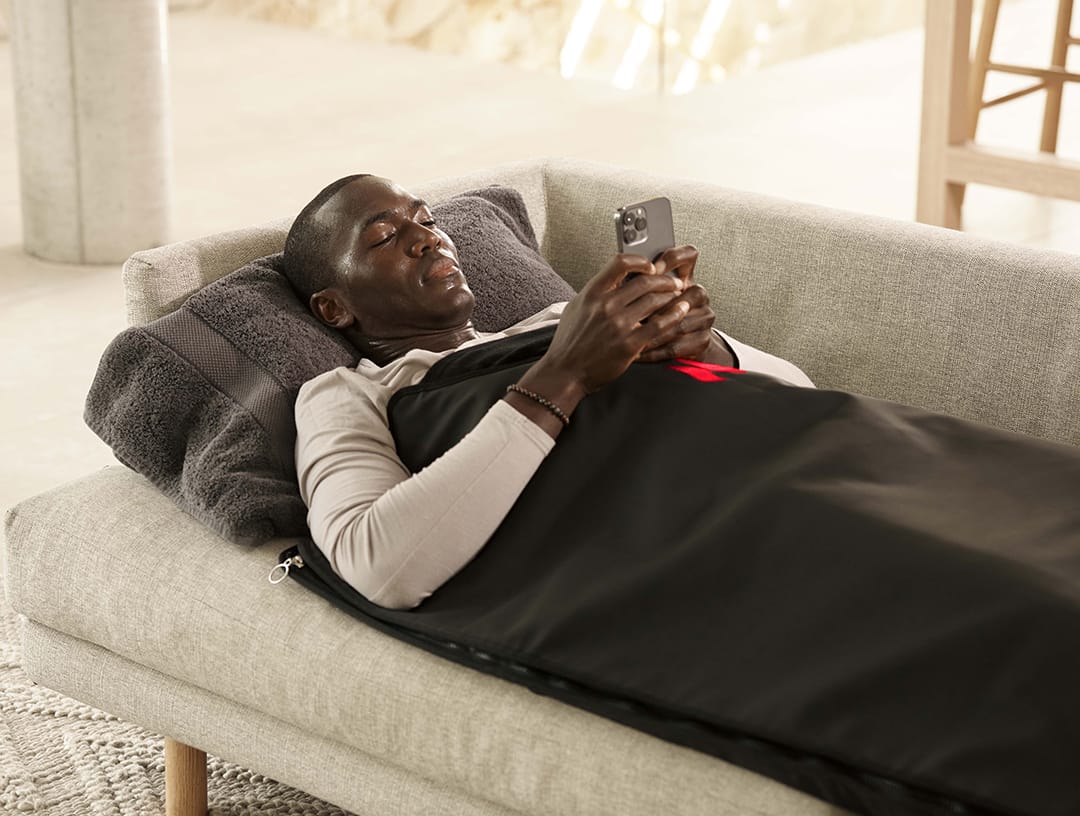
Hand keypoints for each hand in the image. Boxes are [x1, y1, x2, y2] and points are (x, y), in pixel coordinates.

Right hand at [523, 253, 688, 395]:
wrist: (565, 372)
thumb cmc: (569, 343)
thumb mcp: (576, 308)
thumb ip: (595, 292)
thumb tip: (613, 280)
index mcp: (592, 293)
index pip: (620, 263)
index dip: (640, 261)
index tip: (650, 266)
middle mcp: (606, 305)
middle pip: (645, 281)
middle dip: (665, 280)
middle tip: (673, 283)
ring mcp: (619, 324)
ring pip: (655, 300)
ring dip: (671, 296)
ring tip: (679, 296)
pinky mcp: (630, 343)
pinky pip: (660, 325)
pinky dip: (674, 315)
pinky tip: (681, 311)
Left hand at [637, 246, 727, 362]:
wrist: (679, 348)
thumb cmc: (654, 320)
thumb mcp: (645, 298)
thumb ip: (638, 285)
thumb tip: (619, 276)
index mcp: (684, 278)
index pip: (688, 256)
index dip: (674, 260)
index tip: (655, 269)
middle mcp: (698, 295)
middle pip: (688, 293)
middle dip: (659, 306)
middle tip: (634, 313)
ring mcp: (704, 317)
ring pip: (679, 323)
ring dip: (653, 332)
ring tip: (632, 336)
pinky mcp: (703, 341)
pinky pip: (679, 346)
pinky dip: (657, 351)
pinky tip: (642, 351)